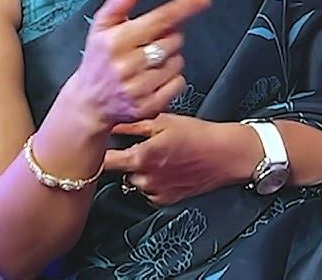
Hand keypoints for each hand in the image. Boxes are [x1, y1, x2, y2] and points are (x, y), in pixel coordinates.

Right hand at [71, 0, 210, 130]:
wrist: (88, 103)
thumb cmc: (98, 60)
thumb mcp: (101, 26)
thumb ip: (119, 2)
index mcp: (117, 41)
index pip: (159, 19)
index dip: (184, 8)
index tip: (201, 1)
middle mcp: (128, 64)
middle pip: (174, 39)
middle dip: (168, 36)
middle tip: (150, 42)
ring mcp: (139, 87)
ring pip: (178, 61)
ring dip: (169, 58)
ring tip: (148, 62)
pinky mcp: (149, 106)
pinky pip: (178, 83)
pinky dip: (171, 79)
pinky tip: (153, 78)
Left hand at [105, 113, 262, 205]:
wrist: (225, 154)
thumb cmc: (196, 134)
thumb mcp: (163, 121)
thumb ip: (133, 124)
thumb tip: (111, 120)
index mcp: (142, 157)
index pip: (106, 160)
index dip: (98, 151)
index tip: (96, 144)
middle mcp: (146, 179)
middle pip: (120, 170)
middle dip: (124, 158)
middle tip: (138, 143)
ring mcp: (156, 192)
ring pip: (135, 180)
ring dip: (139, 169)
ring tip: (157, 153)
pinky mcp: (167, 200)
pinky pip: (148, 191)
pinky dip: (152, 180)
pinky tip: (166, 166)